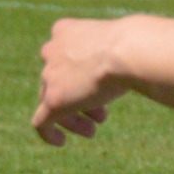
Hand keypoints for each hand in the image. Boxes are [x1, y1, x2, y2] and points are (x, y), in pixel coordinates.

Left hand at [33, 17, 130, 145]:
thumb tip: (127, 63)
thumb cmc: (133, 45)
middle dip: (80, 98)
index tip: (99, 89)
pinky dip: (49, 133)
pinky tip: (61, 142)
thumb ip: (110, 51)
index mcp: (64, 31)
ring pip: (52, 101)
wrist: (128, 51)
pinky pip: (41, 122)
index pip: (64, 57)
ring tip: (92, 130)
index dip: (80, 76)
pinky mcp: (52, 100)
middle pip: (58, 81)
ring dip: (73, 117)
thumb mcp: (118, 42)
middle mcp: (52, 51)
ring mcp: (49, 76)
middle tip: (101, 116)